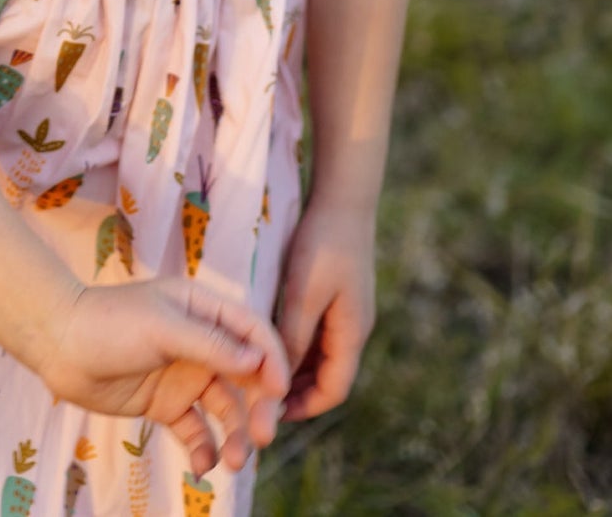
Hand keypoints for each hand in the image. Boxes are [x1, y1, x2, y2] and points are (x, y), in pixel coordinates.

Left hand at [42, 279, 289, 476]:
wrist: (58, 345)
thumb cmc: (108, 322)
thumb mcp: (162, 327)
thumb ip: (210, 344)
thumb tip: (258, 360)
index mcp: (202, 309)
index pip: (253, 332)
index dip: (272, 359)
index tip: (278, 391)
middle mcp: (200, 342)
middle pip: (248, 376)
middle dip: (259, 407)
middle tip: (261, 436)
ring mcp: (184, 375)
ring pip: (226, 409)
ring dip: (236, 435)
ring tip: (234, 461)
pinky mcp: (167, 405)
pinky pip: (198, 431)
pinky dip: (206, 449)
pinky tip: (203, 466)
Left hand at [275, 201, 376, 419]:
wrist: (342, 199)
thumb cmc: (322, 245)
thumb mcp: (303, 293)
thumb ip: (294, 336)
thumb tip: (279, 378)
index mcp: (352, 333)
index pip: (334, 389)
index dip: (305, 407)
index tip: (272, 413)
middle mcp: (353, 329)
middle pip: (328, 376)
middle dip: (297, 392)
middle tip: (259, 398)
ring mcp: (347, 312)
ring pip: (321, 356)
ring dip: (295, 368)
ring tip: (258, 373)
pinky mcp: (336, 295)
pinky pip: (318, 333)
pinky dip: (297, 345)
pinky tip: (269, 340)